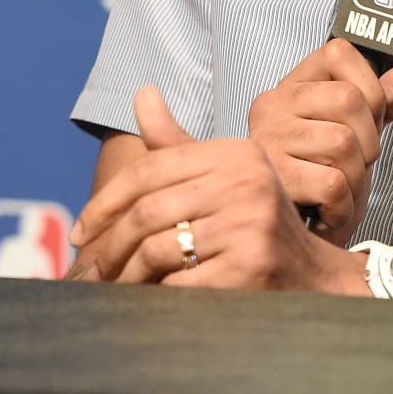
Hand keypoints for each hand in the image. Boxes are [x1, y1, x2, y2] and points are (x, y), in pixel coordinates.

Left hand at [67, 86, 363, 293]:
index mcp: (236, 153)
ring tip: (114, 287)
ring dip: (127, 276)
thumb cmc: (254, 222)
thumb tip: (142, 93)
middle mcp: (247, 182)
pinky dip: (155, 296)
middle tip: (91, 268)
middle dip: (109, 245)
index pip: (151, 168)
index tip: (81, 230)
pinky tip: (148, 300)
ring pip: (158, 250)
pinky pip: (179, 285)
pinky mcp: (249, 268)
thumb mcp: (223, 175)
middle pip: (148, 211)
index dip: (106, 200)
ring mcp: (250, 226)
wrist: (311, 275)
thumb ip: (177, 145)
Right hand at [246, 39, 392, 244]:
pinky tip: (328, 212)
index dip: (370, 85)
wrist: (288, 238)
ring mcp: (267, 141)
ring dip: (355, 180)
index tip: (370, 117)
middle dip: (369, 141)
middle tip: (355, 165)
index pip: (339, 52)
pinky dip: (342, 208)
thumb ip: (380, 103)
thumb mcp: (356, 134)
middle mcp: (272, 105)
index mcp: (293, 87)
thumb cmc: (321, 180)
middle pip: (349, 100)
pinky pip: (333, 185)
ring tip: (338, 193)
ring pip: (343, 144)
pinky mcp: (272, 180)